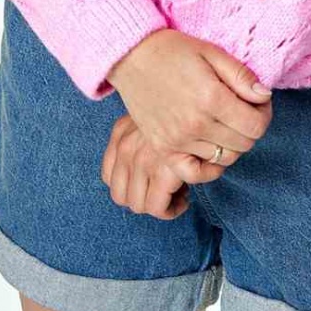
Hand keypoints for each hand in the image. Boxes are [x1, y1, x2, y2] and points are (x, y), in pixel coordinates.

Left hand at [100, 112, 229, 218]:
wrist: (202, 102)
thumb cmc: (183, 108)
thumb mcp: (153, 114)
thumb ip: (141, 136)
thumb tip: (139, 172)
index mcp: (120, 132)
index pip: (109, 176)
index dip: (130, 186)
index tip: (151, 182)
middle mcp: (127, 147)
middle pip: (121, 196)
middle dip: (144, 199)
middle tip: (166, 190)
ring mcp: (144, 159)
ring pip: (140, 205)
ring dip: (159, 204)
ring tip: (178, 193)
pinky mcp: (165, 171)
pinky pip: (159, 207)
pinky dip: (172, 208)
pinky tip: (185, 197)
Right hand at [105, 27, 273, 166]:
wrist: (131, 56)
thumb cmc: (173, 50)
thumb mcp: (212, 52)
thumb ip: (241, 76)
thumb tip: (264, 96)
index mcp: (211, 98)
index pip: (256, 125)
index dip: (264, 114)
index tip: (258, 102)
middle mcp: (195, 124)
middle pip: (244, 144)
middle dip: (251, 128)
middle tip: (243, 111)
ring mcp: (177, 140)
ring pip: (224, 158)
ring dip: (232, 143)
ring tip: (225, 124)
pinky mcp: (162, 148)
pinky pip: (193, 173)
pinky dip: (208, 168)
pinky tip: (211, 150)